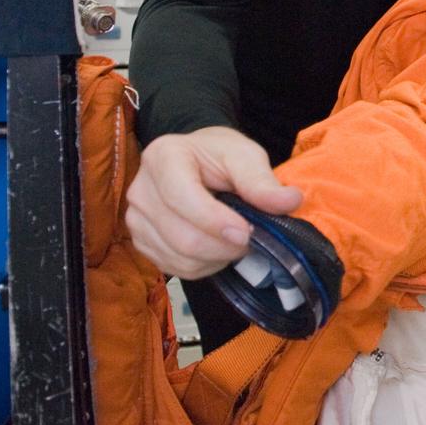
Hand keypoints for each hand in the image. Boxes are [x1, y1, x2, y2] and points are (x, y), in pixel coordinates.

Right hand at [125, 126, 302, 278]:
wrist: (197, 161)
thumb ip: (262, 181)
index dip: (217, 221)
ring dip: (216, 258)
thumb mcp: (245, 156)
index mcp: (163, 157)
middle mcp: (140, 189)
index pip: (183, 198)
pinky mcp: (141, 242)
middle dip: (223, 246)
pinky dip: (203, 266)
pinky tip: (217, 249)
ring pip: (179, 258)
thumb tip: (289, 202)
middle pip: (182, 236)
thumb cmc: (221, 156)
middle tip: (251, 239)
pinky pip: (174, 268)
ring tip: (236, 240)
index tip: (248, 232)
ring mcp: (136, 218)